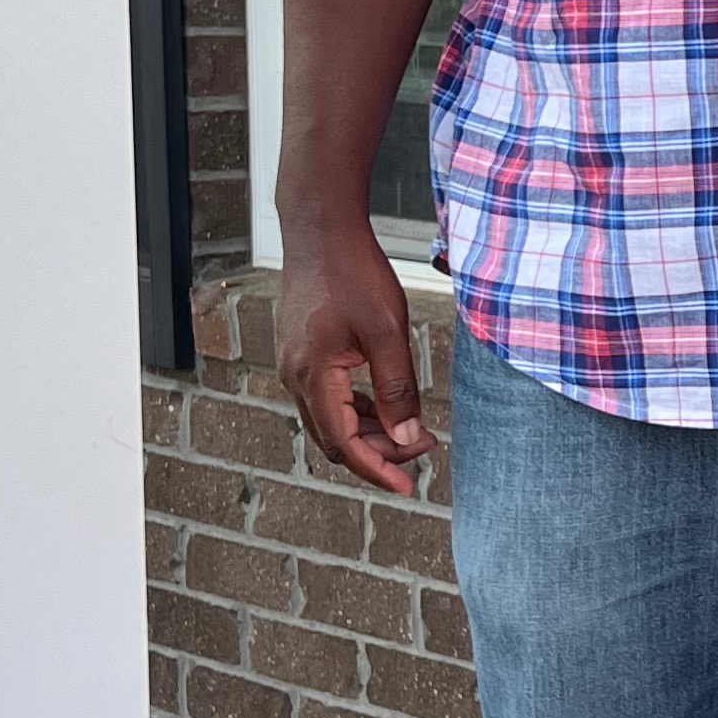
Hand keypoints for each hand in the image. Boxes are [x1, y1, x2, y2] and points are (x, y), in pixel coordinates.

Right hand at [275, 218, 433, 492]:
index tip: (409, 487)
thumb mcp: (388, 332)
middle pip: (334, 439)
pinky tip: (387, 405)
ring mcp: (293, 365)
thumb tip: (408, 438)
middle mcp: (295, 376)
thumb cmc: (354, 272)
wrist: (320, 229)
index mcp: (313, 375)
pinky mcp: (301, 354)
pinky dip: (357, 411)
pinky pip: (327, 398)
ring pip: (330, 420)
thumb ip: (398, 388)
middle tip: (423, 446)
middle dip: (379, 453)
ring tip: (412, 428)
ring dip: (369, 432)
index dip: (377, 470)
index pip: (344, 443)